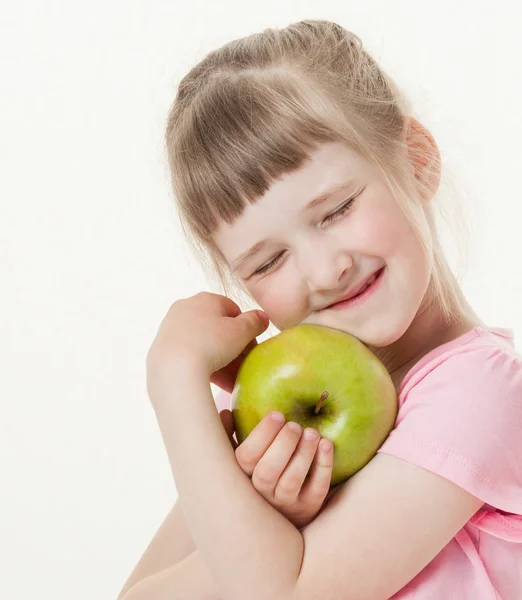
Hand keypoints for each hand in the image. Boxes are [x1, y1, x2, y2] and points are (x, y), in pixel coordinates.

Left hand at [146, 292, 269, 403]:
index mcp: (204, 299)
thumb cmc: (211, 344)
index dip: (245, 328)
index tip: (250, 346)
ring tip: (231, 380)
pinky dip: (202, 367)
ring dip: (219, 360)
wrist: (173, 370)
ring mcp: (170, 329)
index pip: (232, 309)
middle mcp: (184, 309)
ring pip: (202, 344)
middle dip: (232, 347)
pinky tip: (213, 382)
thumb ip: (255, 321)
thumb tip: (262, 316)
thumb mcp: (241, 331)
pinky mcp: (160, 350)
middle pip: (216, 328)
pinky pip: (188, 356)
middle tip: (242, 365)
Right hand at [219, 409, 337, 529]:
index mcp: (243, 474)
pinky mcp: (308, 507)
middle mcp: (261, 492)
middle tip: (295, 425)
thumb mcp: (239, 458)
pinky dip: (323, 466)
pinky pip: (317, 489)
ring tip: (312, 432)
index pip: (246, 457)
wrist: (279, 515)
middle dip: (283, 444)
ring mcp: (285, 503)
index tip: (277, 414)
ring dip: (304, 454)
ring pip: (292, 480)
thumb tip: (225, 412)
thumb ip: (228, 435)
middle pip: (268, 471)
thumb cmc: (256, 474)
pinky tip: (326, 445)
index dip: (262, 434)